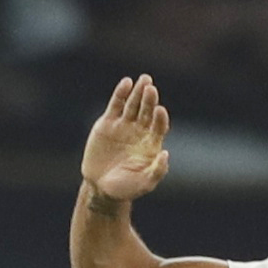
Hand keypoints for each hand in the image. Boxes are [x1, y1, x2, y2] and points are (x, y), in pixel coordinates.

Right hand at [82, 75, 170, 203]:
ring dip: (138, 92)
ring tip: (144, 80)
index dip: (160, 118)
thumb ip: (157, 171)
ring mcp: (124, 125)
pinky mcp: (107, 123)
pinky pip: (116, 105)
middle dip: (149, 100)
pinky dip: (121, 94)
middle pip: (147, 111)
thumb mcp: (144, 184)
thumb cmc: (126, 188)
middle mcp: (140, 131)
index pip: (159, 126)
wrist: (101, 188)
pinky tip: (126, 83)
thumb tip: (165, 154)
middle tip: (151, 88)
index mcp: (151, 143)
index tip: (160, 110)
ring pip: (133, 104)